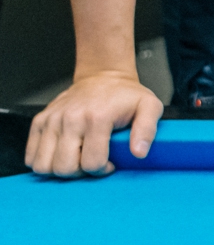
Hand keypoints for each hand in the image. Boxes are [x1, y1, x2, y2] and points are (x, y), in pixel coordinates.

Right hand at [24, 71, 162, 178]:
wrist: (103, 76)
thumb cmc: (125, 95)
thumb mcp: (149, 106)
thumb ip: (147, 130)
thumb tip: (139, 153)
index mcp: (97, 117)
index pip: (92, 163)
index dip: (102, 169)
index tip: (109, 163)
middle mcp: (70, 118)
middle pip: (64, 168)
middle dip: (79, 172)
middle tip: (91, 161)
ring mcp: (52, 120)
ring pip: (43, 166)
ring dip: (59, 168)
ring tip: (75, 158)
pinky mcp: (39, 121)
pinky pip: (31, 156)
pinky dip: (44, 161)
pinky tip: (61, 153)